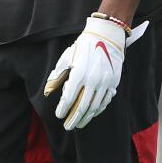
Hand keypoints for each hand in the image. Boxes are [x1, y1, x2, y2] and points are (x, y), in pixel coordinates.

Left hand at [43, 16, 146, 130]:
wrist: (106, 35)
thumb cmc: (83, 46)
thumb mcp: (67, 58)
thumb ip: (57, 76)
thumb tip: (48, 92)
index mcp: (79, 74)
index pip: (69, 98)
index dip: (63, 109)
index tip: (59, 115)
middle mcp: (93, 80)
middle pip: (82, 106)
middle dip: (74, 119)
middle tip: (68, 127)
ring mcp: (105, 82)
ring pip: (95, 106)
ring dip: (86, 117)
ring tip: (79, 124)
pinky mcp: (113, 82)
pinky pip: (106, 101)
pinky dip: (98, 109)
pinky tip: (92, 114)